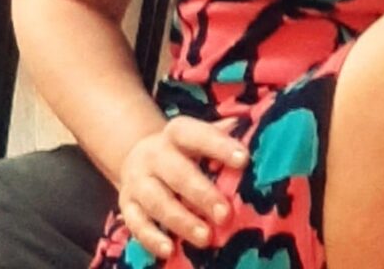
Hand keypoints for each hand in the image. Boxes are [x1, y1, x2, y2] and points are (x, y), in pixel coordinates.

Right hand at [117, 115, 249, 258]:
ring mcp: (138, 180)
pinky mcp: (127, 205)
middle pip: (177, 172)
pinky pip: (136, 223)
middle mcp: (154, 154)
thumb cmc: (184, 150)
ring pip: (157, 201)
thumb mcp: (198, 137)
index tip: (243, 160)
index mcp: (177, 132)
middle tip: (225, 213)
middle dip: (202, 194)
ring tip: (205, 237)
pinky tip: (169, 250)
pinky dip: (151, 238)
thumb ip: (222, 135)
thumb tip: (256, 132)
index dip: (219, 146)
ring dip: (181, 220)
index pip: (197, 134)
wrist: (137, 156)